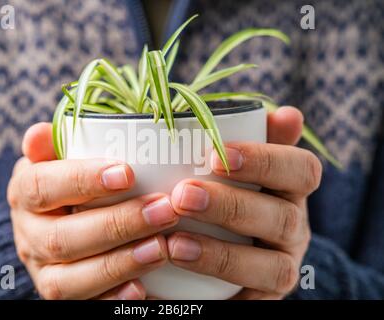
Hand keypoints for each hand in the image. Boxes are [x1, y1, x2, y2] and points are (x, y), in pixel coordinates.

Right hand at [7, 123, 178, 298]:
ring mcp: (44, 271)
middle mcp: (28, 236)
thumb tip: (41, 133)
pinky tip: (142, 290)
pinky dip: (112, 299)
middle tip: (164, 210)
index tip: (128, 173)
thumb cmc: (71, 181)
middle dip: (117, 225)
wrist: (58, 219)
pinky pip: (83, 305)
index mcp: (24, 193)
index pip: (42, 187)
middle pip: (62, 237)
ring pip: (69, 279)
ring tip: (161, 248)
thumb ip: (53, 146)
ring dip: (118, 264)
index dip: (81, 180)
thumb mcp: (60, 158)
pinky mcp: (64, 296)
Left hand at [167, 107, 319, 298]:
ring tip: (174, 246)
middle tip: (182, 196)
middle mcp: (294, 227)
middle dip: (231, 207)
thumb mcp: (240, 164)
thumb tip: (287, 114)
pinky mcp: (265, 299)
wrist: (235, 243)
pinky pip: (253, 301)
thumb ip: (255, 137)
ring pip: (273, 267)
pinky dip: (221, 292)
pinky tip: (180, 280)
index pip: (301, 170)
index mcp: (292, 190)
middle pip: (282, 218)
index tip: (214, 155)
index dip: (264, 161)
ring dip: (222, 256)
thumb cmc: (229, 189)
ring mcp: (284, 265)